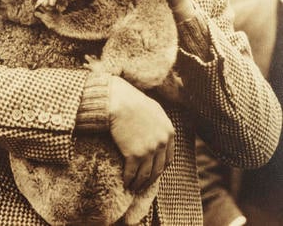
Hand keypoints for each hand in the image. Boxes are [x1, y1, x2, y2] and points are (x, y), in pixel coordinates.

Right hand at [109, 76, 174, 190]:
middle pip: (158, 169)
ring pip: (146, 174)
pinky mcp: (134, 154)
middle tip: (144, 184)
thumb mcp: (154, 110)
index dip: (161, 167)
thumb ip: (159, 123)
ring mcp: (149, 150)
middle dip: (151, 179)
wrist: (120, 101)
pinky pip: (132, 173)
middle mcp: (162, 143)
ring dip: (139, 183)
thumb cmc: (134, 101)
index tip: (154, 171)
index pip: (168, 158)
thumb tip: (159, 131)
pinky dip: (128, 180)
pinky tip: (125, 182)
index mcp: (169, 132)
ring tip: (134, 186)